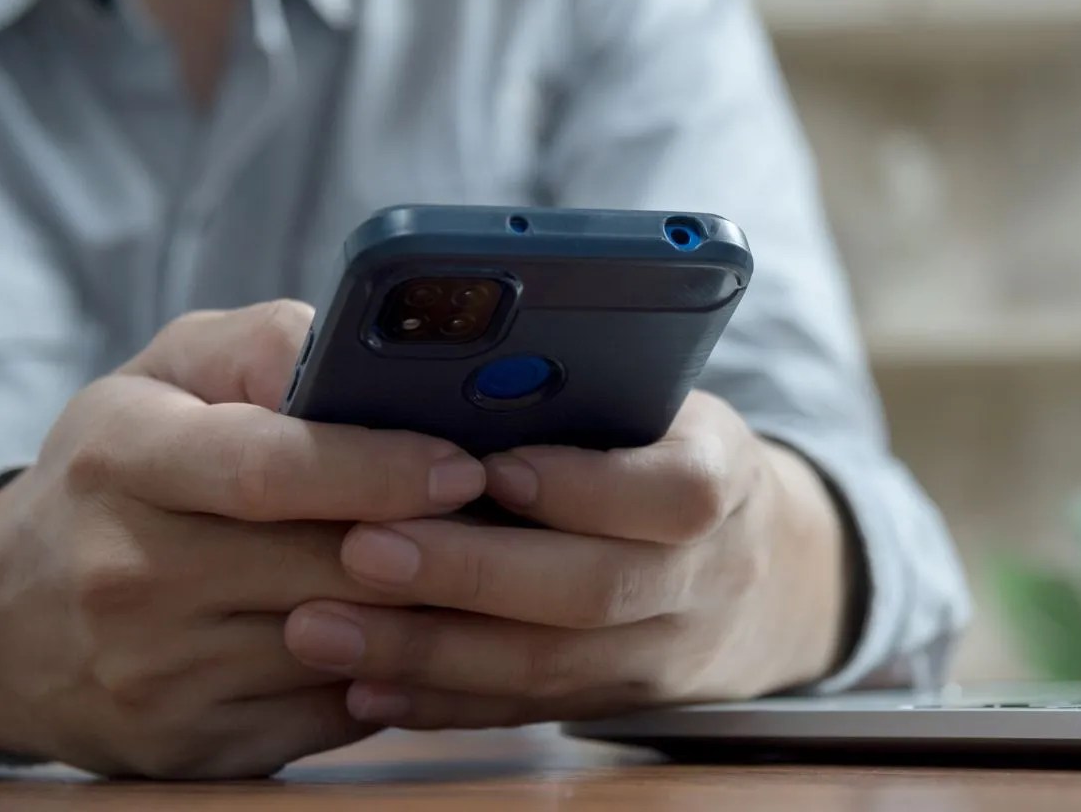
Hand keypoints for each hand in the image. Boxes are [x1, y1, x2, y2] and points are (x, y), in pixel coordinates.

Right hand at [0, 301, 487, 777]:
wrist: (10, 620)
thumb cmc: (120, 472)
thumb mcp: (168, 376)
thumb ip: (266, 348)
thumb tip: (362, 352)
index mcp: (124, 457)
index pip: (267, 468)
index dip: (382, 468)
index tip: (465, 465)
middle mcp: (128, 572)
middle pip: (329, 564)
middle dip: (436, 543)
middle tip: (503, 519)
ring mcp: (157, 673)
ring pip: (348, 644)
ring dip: (430, 612)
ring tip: (475, 572)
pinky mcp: (194, 746)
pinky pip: (337, 712)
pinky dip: (394, 676)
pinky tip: (415, 635)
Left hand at [283, 393, 853, 727]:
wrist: (759, 575)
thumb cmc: (673, 457)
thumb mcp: (662, 405)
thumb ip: (581, 394)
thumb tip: (447, 369)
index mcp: (721, 475)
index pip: (674, 492)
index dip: (581, 485)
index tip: (486, 466)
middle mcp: (706, 575)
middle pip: (594, 590)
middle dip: (468, 574)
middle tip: (361, 550)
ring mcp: (667, 651)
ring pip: (549, 667)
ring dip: (429, 651)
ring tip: (321, 627)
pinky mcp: (619, 701)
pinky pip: (526, 710)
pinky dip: (442, 702)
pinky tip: (363, 685)